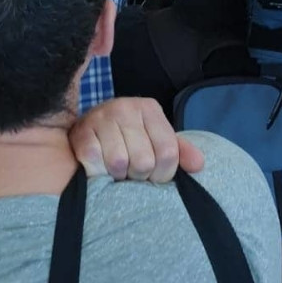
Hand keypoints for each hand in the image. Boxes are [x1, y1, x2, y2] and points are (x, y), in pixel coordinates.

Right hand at [69, 97, 203, 182]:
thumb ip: (180, 151)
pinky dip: (98, 173)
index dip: (162, 174)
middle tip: (130, 171)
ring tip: (115, 169)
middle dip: (138, 175)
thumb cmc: (128, 138)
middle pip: (144, 161)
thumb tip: (199, 164)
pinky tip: (99, 166)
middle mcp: (126, 107)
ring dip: (117, 175)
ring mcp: (102, 117)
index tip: (153, 173)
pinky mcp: (81, 132)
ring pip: (119, 164)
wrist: (89, 129)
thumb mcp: (156, 139)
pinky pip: (95, 163)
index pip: (168, 153)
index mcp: (149, 108)